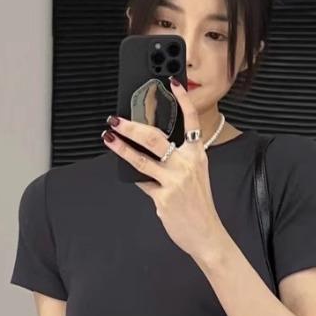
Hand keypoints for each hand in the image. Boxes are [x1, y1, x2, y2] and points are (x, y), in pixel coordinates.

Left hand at [102, 77, 228, 264]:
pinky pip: (141, 182)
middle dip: (132, 126)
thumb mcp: (195, 175)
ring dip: (121, 147)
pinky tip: (124, 170)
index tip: (172, 81)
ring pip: (141, 159)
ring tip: (108, 137)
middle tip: (116, 118)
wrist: (206, 234)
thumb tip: (146, 148)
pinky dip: (132, 176)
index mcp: (198, 155)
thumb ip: (176, 160)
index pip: (192, 120)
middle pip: (155, 137)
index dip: (182, 99)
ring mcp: (175, 181)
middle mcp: (187, 164)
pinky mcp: (163, 197)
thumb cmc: (198, 204)